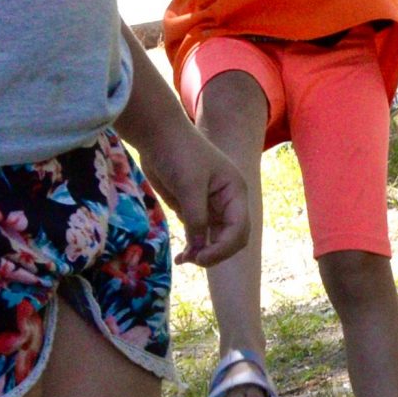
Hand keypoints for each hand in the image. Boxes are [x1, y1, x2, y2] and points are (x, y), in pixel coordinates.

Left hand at [136, 123, 250, 268]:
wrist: (158, 137)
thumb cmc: (180, 154)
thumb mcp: (190, 185)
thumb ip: (196, 217)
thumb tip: (199, 248)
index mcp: (235, 192)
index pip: (239, 229)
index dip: (223, 248)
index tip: (200, 257)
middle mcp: (227, 202)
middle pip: (232, 237)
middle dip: (216, 252)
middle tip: (193, 260)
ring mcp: (211, 206)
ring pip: (216, 239)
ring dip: (203, 253)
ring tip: (184, 260)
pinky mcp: (193, 209)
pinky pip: (199, 234)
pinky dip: (193, 247)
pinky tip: (181, 257)